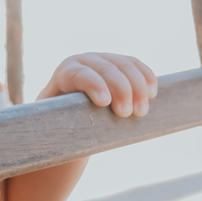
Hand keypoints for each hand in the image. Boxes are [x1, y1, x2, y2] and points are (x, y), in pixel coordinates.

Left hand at [38, 53, 156, 117]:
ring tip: (141, 111)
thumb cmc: (61, 122)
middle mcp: (84, 62)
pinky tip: (152, 93)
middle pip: (105, 68)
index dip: (93, 85)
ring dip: (137, 86)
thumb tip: (49, 141)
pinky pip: (135, 64)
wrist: (70, 112)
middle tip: (127, 114)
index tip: (105, 102)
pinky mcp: (119, 63)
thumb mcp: (55, 123)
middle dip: (120, 89)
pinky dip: (146, 76)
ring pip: (124, 65)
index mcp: (65, 74)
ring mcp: (103, 59)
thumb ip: (56, 126)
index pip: (79, 74)